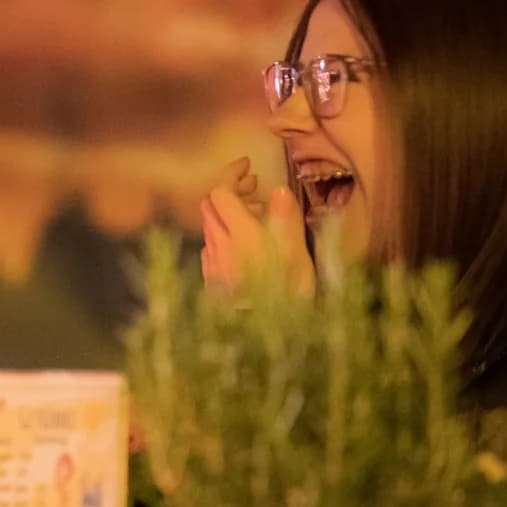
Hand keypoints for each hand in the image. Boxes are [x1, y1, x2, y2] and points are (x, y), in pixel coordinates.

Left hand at [200, 157, 313, 294]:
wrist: (260, 340)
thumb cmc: (286, 297)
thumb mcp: (297, 256)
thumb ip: (286, 220)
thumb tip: (278, 191)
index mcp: (240, 234)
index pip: (221, 192)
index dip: (231, 174)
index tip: (248, 167)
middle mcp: (219, 245)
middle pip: (210, 205)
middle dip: (230, 190)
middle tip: (255, 188)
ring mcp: (212, 265)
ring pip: (210, 226)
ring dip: (228, 214)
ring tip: (256, 218)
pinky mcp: (211, 282)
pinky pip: (211, 247)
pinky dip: (224, 236)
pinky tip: (243, 246)